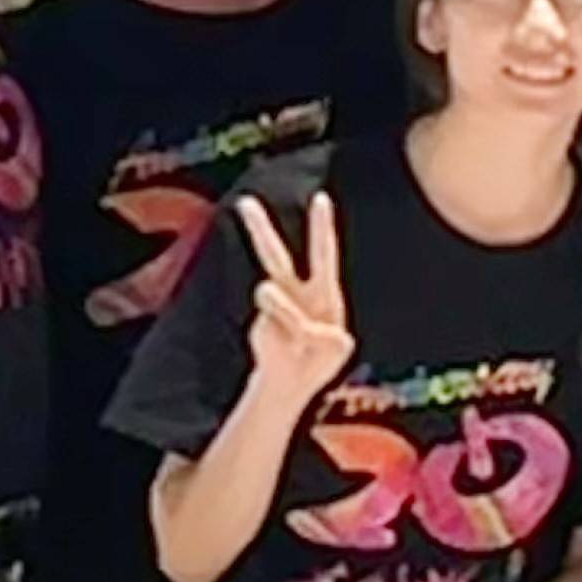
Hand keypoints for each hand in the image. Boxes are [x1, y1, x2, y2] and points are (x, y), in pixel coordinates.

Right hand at [239, 193, 356, 401]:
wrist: (292, 384)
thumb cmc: (321, 360)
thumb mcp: (336, 349)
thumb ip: (322, 335)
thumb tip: (298, 323)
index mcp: (322, 291)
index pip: (323, 253)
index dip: (321, 227)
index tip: (320, 198)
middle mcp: (294, 293)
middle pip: (274, 255)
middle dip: (259, 228)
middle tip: (245, 201)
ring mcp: (273, 307)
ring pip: (269, 291)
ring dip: (286, 311)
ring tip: (301, 335)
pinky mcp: (259, 325)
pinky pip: (272, 325)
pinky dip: (286, 339)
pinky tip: (289, 351)